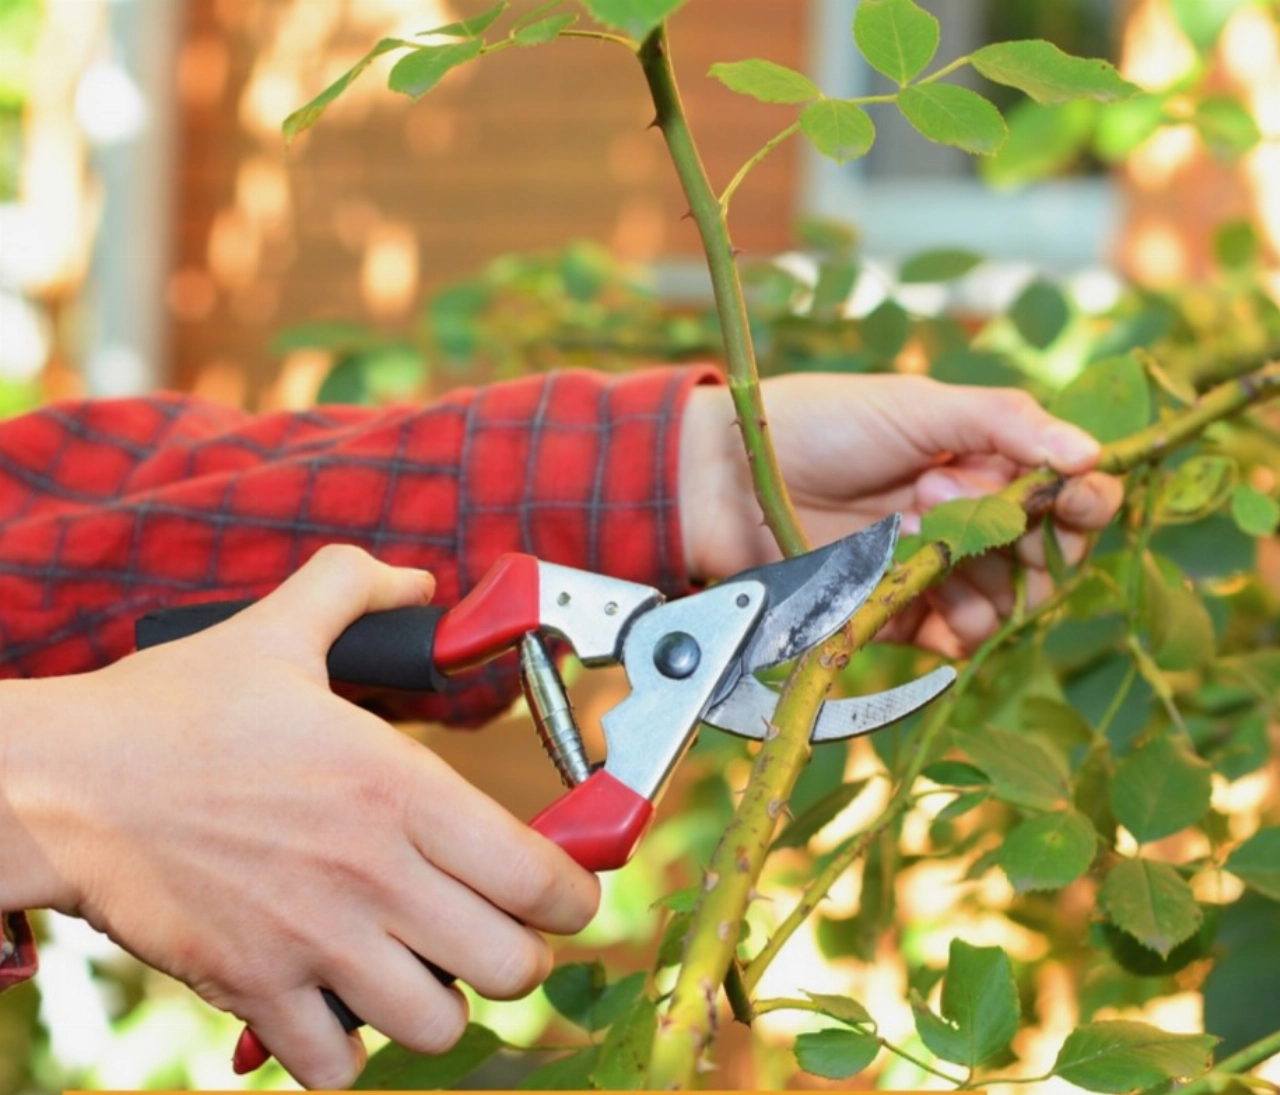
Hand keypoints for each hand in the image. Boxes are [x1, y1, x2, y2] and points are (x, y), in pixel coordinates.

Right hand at [0, 545, 598, 1088]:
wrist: (67, 782)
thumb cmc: (174, 710)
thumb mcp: (277, 629)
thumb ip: (357, 588)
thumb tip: (415, 581)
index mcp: (399, 786)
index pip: (541, 877)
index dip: (573, 895)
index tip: (564, 893)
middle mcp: (374, 872)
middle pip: (511, 965)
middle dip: (518, 954)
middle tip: (492, 930)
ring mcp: (315, 941)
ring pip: (438, 1025)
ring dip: (441, 1003)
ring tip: (419, 969)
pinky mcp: (254, 990)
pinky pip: (338, 1067)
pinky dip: (348, 1051)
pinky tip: (338, 1004)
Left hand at [679, 373, 1123, 655]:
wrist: (734, 478)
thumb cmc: (823, 424)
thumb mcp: (919, 405)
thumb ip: (1005, 422)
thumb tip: (1092, 453)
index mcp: (986, 462)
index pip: (1068, 495)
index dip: (1084, 501)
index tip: (1078, 497)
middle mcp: (972, 519)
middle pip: (1048, 558)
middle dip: (1022, 536)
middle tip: (944, 493)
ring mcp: (938, 571)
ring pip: (1008, 603)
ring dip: (977, 571)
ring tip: (908, 522)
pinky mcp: (902, 613)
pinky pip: (959, 638)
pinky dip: (956, 621)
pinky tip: (918, 584)